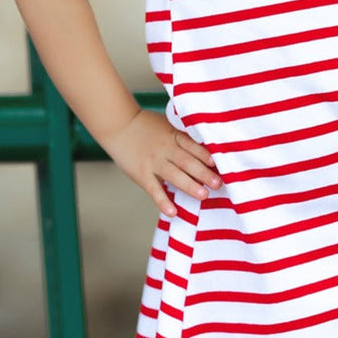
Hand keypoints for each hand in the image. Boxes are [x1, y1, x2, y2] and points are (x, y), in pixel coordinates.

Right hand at [100, 108, 220, 216]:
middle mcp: (165, 150)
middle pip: (187, 162)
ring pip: (174, 176)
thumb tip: (207, 150)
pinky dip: (163, 201)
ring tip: (204, 195)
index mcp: (174, 136)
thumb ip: (183, 137)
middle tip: (218, 183)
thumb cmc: (146, 125)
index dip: (205, 155)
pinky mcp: (141, 174)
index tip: (219, 163)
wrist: (118, 125)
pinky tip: (173, 212)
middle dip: (204, 173)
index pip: (192, 146)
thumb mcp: (168, 125)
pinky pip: (154, 190)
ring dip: (190, 186)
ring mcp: (153, 163)